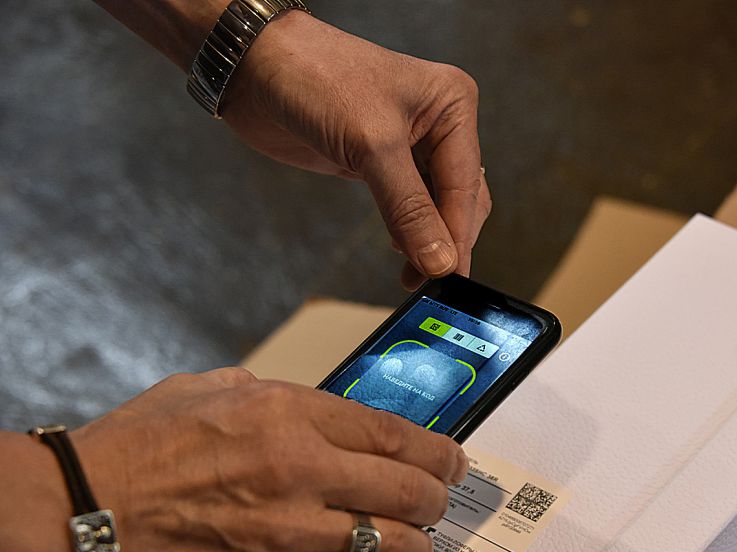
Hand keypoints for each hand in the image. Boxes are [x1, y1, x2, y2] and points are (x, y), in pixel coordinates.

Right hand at [69, 368, 467, 551]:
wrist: (74, 512)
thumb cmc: (131, 449)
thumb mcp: (205, 390)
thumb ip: (267, 393)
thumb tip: (309, 406)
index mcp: (286, 414)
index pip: (389, 430)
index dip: (434, 449)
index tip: (450, 459)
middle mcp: (298, 469)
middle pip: (403, 487)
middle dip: (435, 498)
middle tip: (441, 503)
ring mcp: (285, 531)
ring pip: (386, 544)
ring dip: (415, 549)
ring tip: (418, 549)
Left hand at [222, 11, 491, 287]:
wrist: (255, 67)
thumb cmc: (315, 78)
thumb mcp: (371, 145)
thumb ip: (408, 208)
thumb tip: (439, 260)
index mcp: (452, 104)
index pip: (465, 184)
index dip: (457, 235)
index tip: (449, 277)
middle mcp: (439, 124)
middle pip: (460, 199)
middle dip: (447, 241)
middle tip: (431, 283)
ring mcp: (411, 145)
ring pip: (437, 207)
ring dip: (428, 242)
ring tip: (416, 276)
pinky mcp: (381, 162)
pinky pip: (409, 206)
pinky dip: (409, 233)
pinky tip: (403, 253)